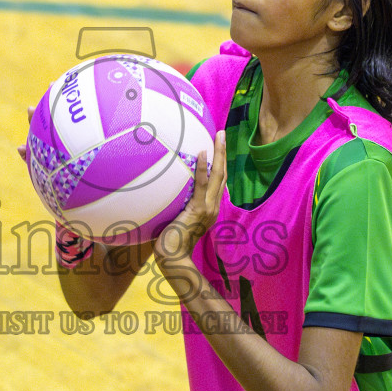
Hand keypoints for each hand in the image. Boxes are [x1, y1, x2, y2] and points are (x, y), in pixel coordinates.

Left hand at [153, 133, 225, 269]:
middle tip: (223, 134)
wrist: (173, 257)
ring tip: (219, 136)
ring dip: (219, 154)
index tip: (219, 148)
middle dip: (223, 153)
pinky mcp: (198, 209)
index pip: (218, 182)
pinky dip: (203, 168)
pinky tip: (202, 152)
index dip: (220, 163)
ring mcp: (208, 208)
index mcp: (210, 208)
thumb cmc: (170, 241)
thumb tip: (167, 192)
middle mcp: (213, 206)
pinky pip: (201, 184)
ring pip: (218, 176)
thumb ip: (179, 206)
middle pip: (222, 175)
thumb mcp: (178, 219)